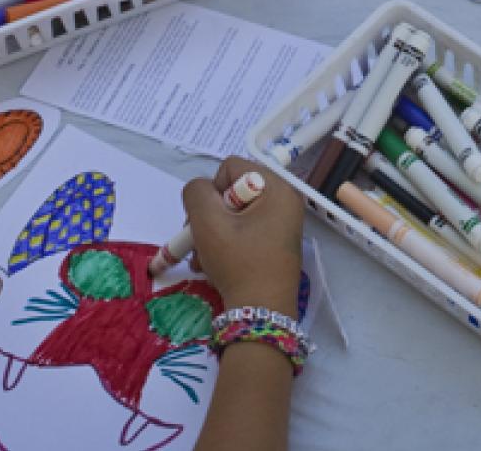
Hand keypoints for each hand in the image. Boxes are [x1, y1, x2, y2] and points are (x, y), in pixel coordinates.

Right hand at [184, 158, 303, 314]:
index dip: (212, 190)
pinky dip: (225, 246)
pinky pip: (242, 232)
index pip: (231, 167)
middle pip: (232, 192)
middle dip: (210, 216)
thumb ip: (196, 193)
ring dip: (212, 235)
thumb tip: (201, 191)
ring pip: (233, 215)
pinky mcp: (274, 245)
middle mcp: (284, 202)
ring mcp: (281, 225)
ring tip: (204, 259)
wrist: (261, 313)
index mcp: (278, 189)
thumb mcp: (208, 222)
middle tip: (200, 240)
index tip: (209, 219)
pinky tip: (215, 266)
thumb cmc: (238, 263)